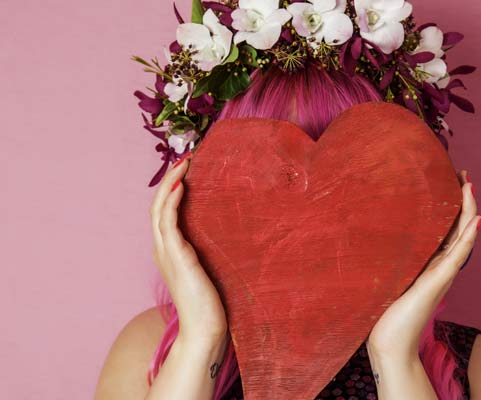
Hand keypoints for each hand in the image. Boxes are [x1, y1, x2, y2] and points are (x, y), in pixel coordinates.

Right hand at [150, 151, 227, 344]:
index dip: (170, 189)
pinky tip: (181, 185)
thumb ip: (205, 252)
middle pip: (156, 205)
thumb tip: (223, 234)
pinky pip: (168, 221)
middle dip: (169, 179)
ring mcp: (166, 252)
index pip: (163, 213)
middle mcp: (162, 249)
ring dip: (169, 183)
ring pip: (158, 209)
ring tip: (183, 163)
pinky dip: (171, 201)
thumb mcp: (207, 269)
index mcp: (169, 251)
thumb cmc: (210, 302)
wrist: (205, 328)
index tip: (186, 170)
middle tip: (185, 158)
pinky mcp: (176, 256)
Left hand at [367, 170, 480, 359]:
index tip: (449, 180)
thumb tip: (375, 239)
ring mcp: (441, 274)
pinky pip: (457, 256)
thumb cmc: (385, 312)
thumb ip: (391, 261)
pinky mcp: (436, 282)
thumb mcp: (388, 277)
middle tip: (464, 174)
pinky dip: (468, 238)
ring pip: (463, 237)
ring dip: (469, 211)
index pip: (446, 229)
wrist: (389, 342)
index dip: (451, 206)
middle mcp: (440, 266)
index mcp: (429, 263)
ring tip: (471, 187)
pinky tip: (476, 221)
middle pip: (459, 228)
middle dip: (463, 200)